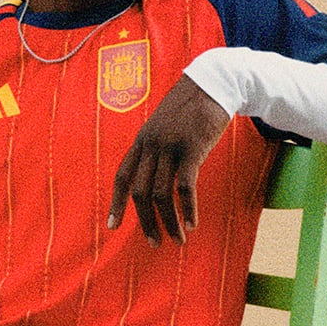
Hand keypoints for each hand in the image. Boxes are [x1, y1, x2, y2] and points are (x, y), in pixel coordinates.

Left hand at [108, 76, 229, 245]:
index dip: (116, 203)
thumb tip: (154, 172)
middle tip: (154, 243)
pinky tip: (192, 223)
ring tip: (177, 239)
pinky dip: (187, 209)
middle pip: (140, 192)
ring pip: (161, 195)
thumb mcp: (165, 125)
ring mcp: (170, 147)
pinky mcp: (191, 150)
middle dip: (145, 222)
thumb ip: (157, 147)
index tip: (112, 227)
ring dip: (168, 222)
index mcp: (142, 140)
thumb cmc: (192, 107)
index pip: (122, 177)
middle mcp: (151, 145)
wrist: (214, 82)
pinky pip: (184, 187)